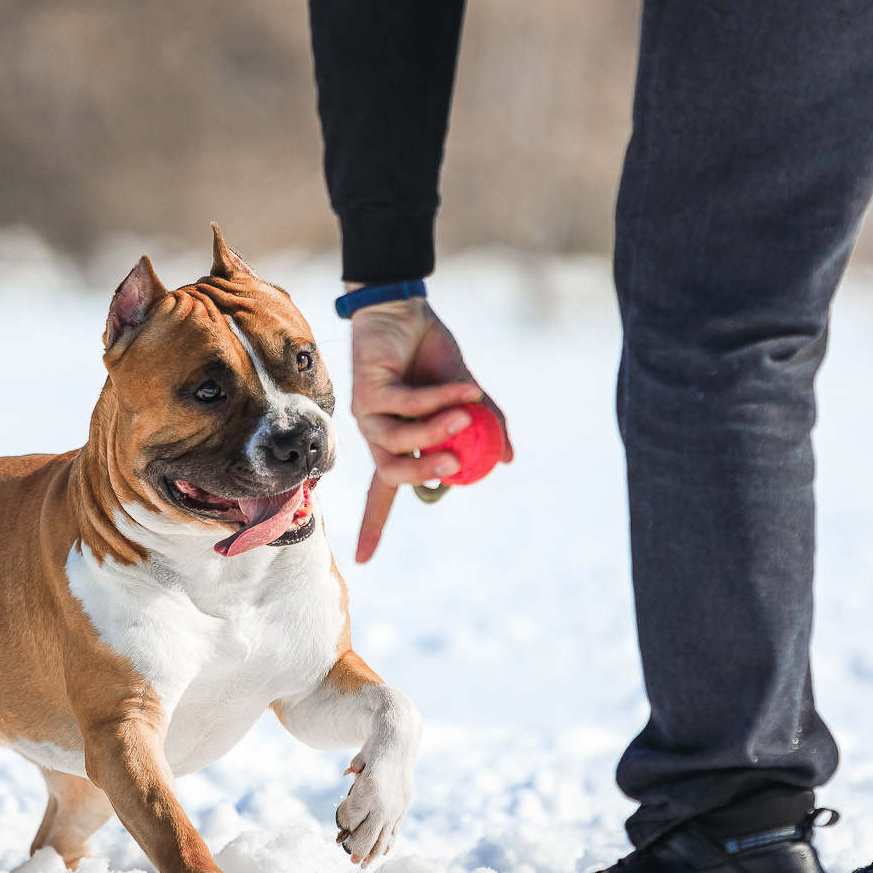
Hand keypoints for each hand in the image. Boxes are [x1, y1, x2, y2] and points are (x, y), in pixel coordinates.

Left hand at [346, 293, 512, 562]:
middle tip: (455, 466)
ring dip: (433, 432)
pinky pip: (407, 404)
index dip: (373, 527)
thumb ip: (486, 424)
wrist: (406, 311)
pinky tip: (466, 387)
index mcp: (395, 444)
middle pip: (391, 473)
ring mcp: (367, 414)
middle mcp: (376, 434)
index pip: (383, 493)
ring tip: (466, 417)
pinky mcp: (366, 389)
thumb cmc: (430, 354)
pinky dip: (441, 398)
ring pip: (395, 441)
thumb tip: (510, 460)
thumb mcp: (466, 393)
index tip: (362, 561)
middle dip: (422, 474)